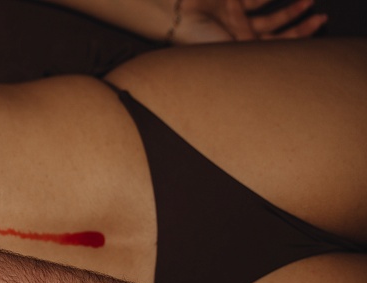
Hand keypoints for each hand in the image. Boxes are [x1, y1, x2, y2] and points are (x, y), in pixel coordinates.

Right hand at [174, 0, 325, 42]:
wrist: (177, 16)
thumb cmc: (199, 40)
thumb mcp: (233, 51)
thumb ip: (258, 54)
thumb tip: (289, 63)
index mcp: (239, 54)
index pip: (275, 49)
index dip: (299, 38)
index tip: (319, 25)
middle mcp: (239, 38)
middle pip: (276, 32)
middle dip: (298, 23)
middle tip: (320, 16)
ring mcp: (236, 19)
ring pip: (269, 14)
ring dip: (290, 8)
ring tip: (308, 0)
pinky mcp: (232, 2)